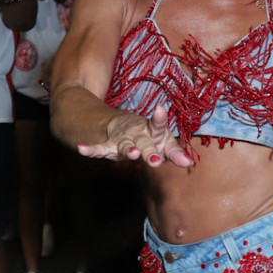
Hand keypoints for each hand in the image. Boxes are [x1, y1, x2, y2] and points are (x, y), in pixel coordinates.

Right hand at [77, 103, 196, 166]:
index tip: (160, 109)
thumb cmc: (150, 136)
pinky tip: (82, 149)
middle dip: (149, 152)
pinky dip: (91, 150)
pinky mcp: (109, 146)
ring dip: (127, 150)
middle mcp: (137, 133)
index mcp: (153, 130)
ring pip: (125, 146)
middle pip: (144, 143)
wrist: (123, 125)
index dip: (160, 119)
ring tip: (131, 154)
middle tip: (156, 161)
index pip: (158, 125)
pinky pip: (100, 149)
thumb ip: (176, 154)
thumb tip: (190, 163)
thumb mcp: (164, 143)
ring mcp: (123, 139)